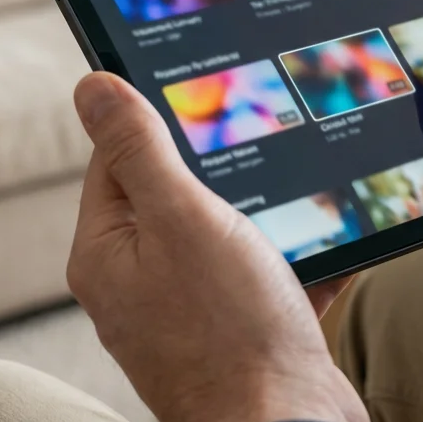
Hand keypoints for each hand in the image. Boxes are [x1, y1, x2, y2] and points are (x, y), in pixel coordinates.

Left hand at [67, 72, 366, 421]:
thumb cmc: (232, 332)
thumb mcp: (183, 218)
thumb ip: (139, 148)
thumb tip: (92, 84)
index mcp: (107, 253)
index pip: (116, 159)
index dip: (158, 121)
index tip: (205, 92)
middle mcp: (139, 286)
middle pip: (173, 196)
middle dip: (222, 170)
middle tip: (265, 143)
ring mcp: (188, 315)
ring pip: (224, 237)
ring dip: (264, 215)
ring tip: (303, 195)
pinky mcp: (238, 337)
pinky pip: (263, 279)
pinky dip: (295, 259)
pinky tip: (330, 240)